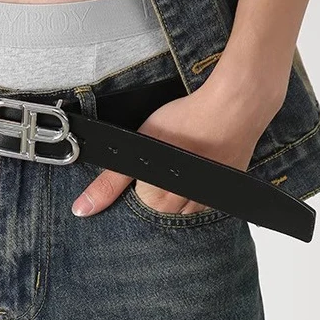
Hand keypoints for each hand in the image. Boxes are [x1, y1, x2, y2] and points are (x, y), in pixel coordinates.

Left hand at [71, 73, 278, 217]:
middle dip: (156, 195)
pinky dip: (200, 190)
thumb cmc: (187, 122)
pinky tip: (198, 170)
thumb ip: (110, 182)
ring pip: (187, 210)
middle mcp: (187, 207)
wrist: (237, 106)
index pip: (139, 211)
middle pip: (162, 213)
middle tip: (158, 168)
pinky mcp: (229, 189)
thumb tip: (82, 210)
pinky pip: (208, 201)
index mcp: (162, 201)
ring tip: (177, 170)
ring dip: (179, 196)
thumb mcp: (139, 147)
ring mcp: (210, 200)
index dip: (134, 190)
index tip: (138, 171)